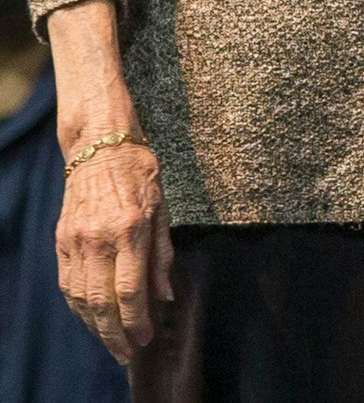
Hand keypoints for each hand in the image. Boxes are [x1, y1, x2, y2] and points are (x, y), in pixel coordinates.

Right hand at [54, 140, 172, 362]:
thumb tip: (165, 296)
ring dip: (94, 325)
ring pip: (80, 297)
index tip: (146, 338)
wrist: (100, 147)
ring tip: (111, 341)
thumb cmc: (140, 174)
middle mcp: (99, 238)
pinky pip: (67, 282)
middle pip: (101, 301)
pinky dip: (78, 306)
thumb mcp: (163, 208)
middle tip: (127, 352)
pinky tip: (90, 317)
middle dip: (114, 333)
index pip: (130, 290)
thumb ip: (163, 255)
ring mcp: (76, 240)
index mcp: (130, 229)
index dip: (137, 320)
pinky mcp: (61, 240)